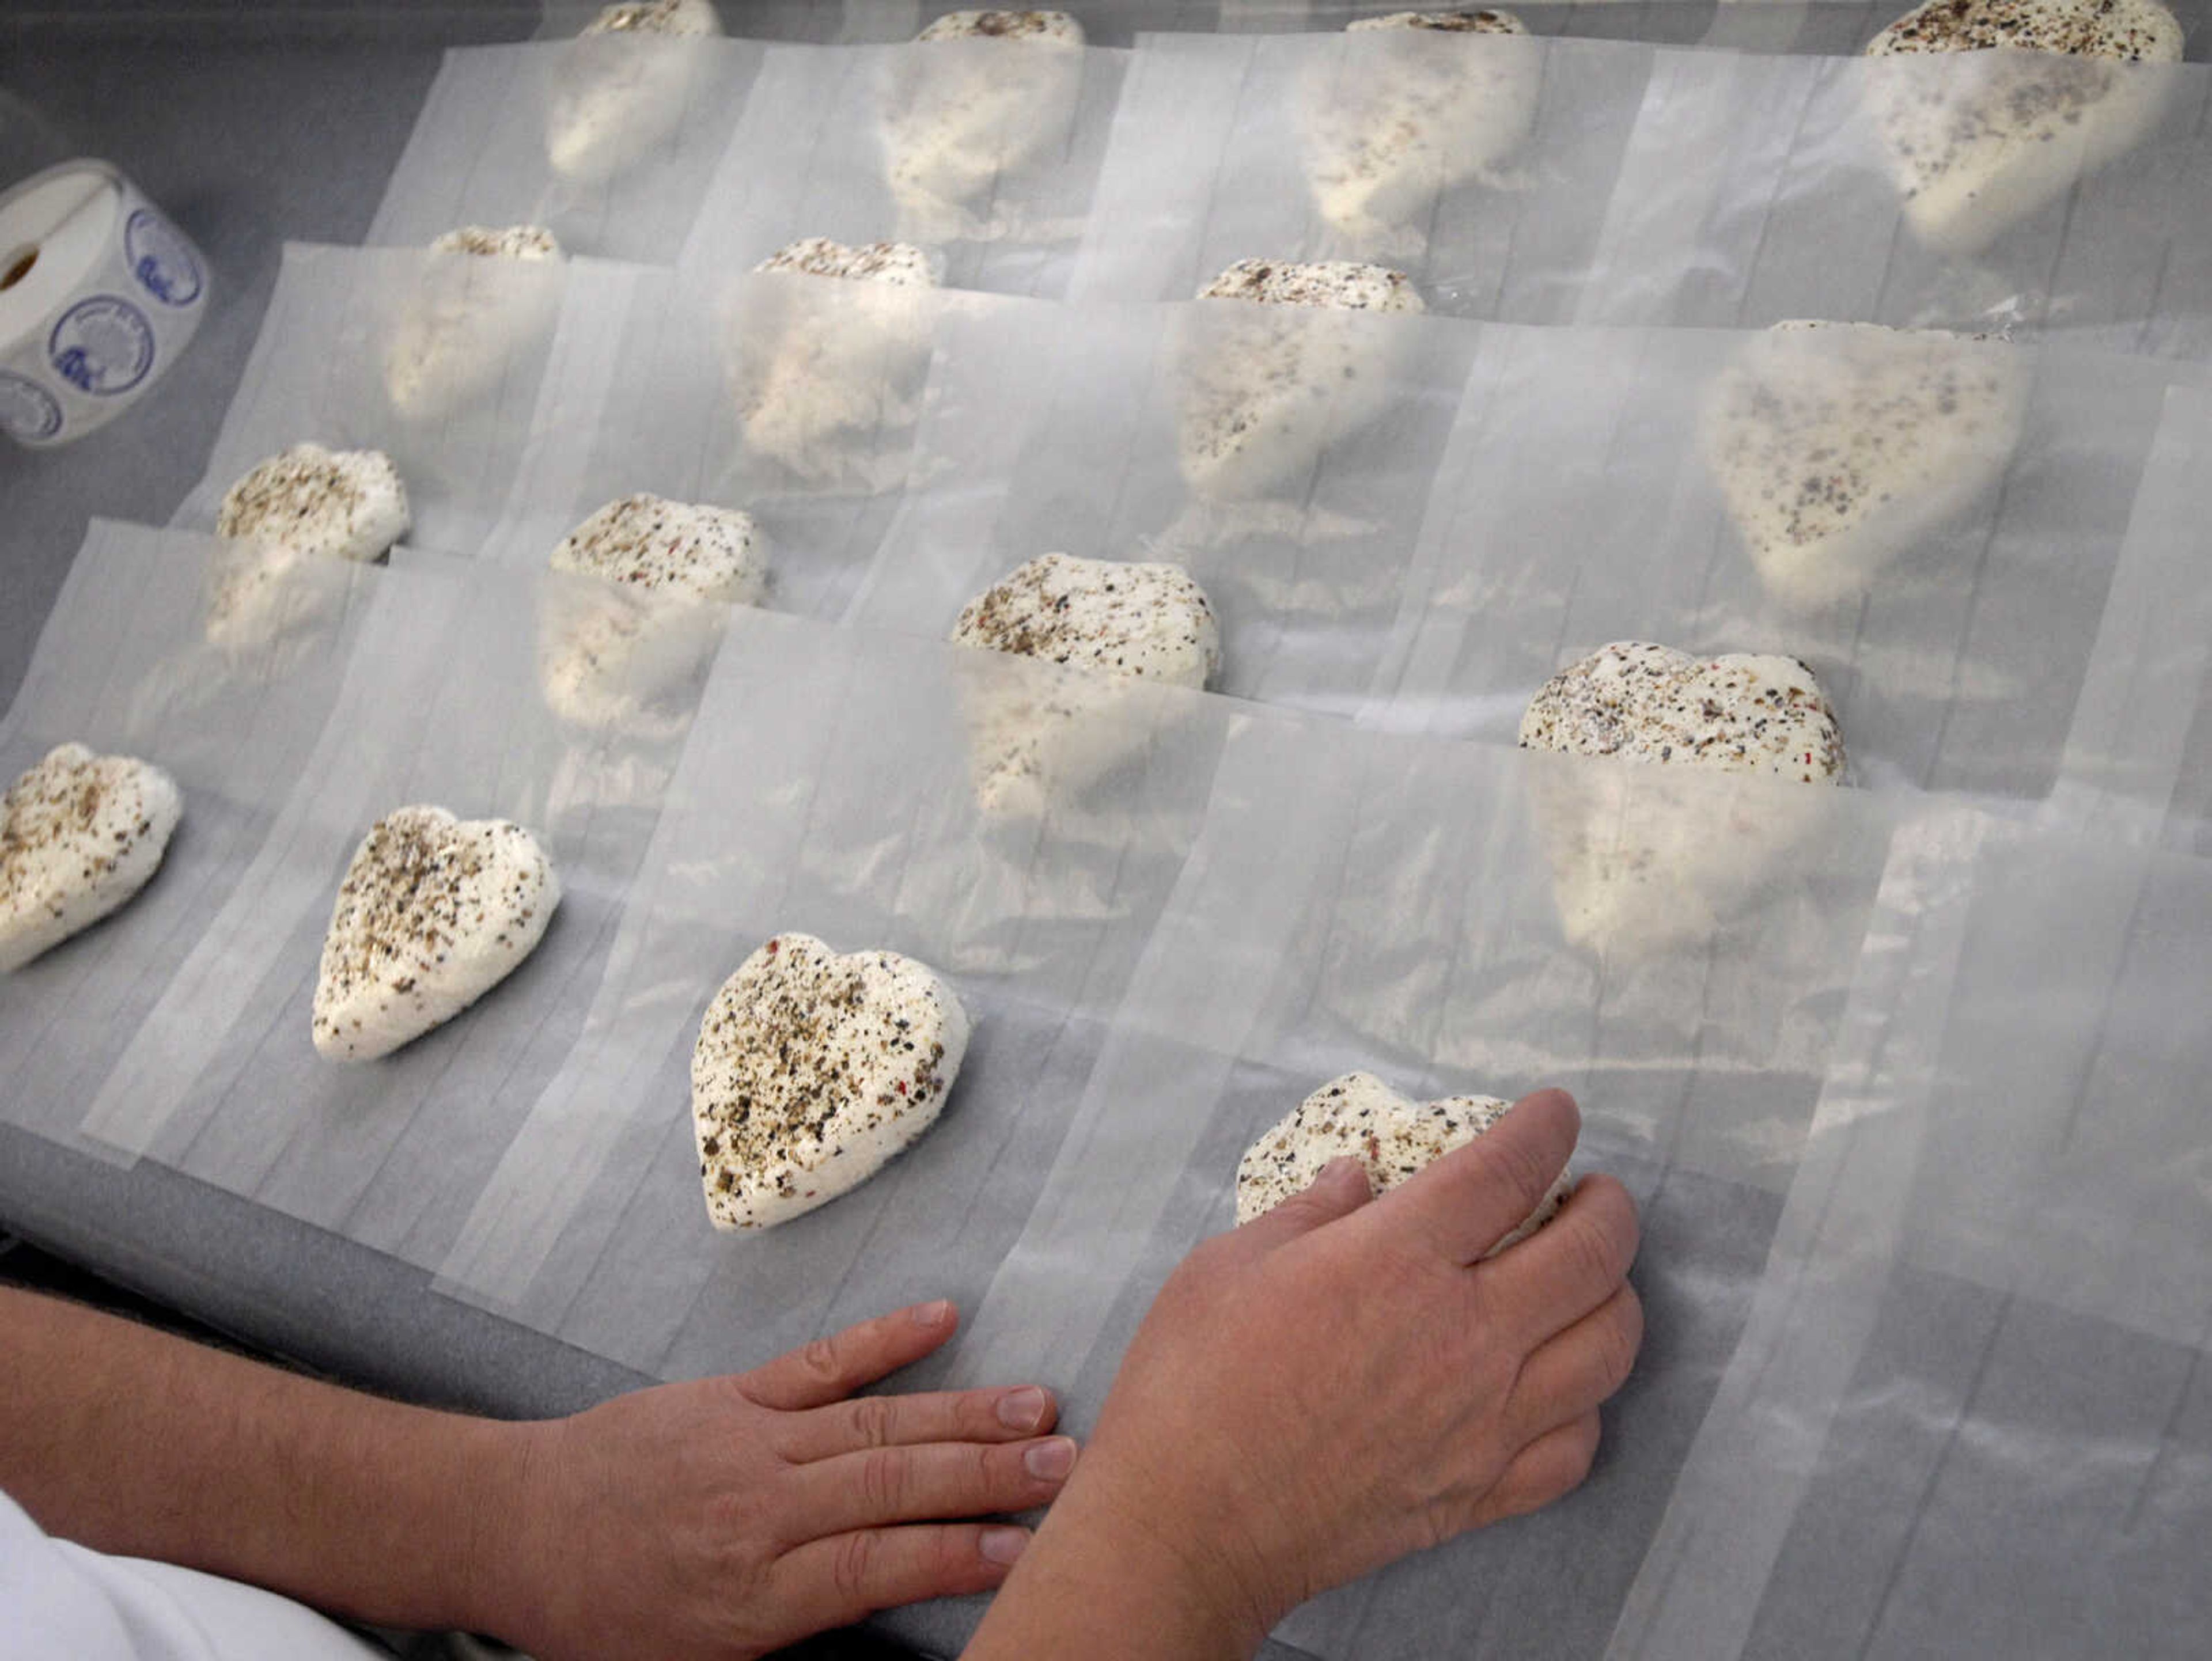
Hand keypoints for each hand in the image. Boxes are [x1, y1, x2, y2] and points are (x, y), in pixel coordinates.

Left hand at [490, 1301, 1073, 1660]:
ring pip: (873, 1423)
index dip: (958, 1554)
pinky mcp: (733, 1392)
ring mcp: (748, 1441)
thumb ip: (801, 1625)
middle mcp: (759, 1511)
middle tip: (1067, 1463)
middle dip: (987, 1475)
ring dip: (962, 1412)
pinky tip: (942, 1316)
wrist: (520, 1529)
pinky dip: (883, 1337)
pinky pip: (819, 1362)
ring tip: (1038, 1406)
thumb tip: (898, 1599)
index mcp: (753, 1594)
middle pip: (891, 1487)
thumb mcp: (703, 1658)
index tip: (1030, 1545)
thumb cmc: (614, 1613)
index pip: (877, 1567)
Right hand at [967, 1088, 1640, 1657]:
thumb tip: (1355, 1178)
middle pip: (1593, 1254)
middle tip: (1592, 1194)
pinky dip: (1585, 1408)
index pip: (1508, 1170)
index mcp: (1396, 1260)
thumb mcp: (1230, 1263)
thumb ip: (1309, 1212)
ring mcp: (1483, 1423)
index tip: (1556, 1112)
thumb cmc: (1191, 1385)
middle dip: (1609, 1207)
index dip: (1546, 1128)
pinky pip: (1577, 1447)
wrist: (1187, 1524)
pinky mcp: (1479, 1493)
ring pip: (1609, 1349)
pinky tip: (1558, 1386)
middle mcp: (1463, 1337)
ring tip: (1591, 1282)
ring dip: (1616, 1299)